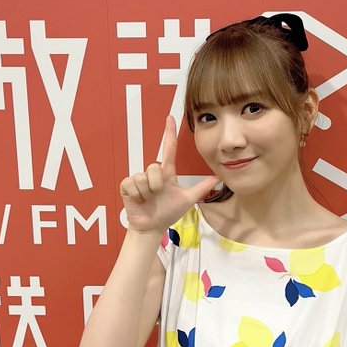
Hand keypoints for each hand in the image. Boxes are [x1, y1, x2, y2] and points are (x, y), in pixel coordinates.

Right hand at [119, 115, 220, 233]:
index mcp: (166, 173)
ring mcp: (138, 178)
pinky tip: (139, 200)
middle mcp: (152, 173)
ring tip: (148, 199)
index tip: (170, 118)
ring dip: (148, 191)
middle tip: (158, 195)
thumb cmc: (168, 212)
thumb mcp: (188, 198)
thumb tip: (219, 178)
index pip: (169, 149)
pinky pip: (133, 183)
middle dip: (158, 184)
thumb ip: (202, 187)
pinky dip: (138, 194)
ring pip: (144, 176)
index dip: (169, 133)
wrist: (152, 227)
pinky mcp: (127, 185)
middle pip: (155, 166)